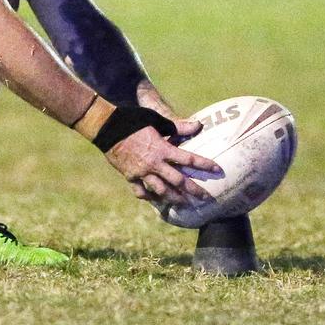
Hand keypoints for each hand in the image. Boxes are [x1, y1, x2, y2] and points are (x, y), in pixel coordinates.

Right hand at [104, 119, 221, 205]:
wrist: (106, 128)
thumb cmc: (132, 120)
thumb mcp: (156, 120)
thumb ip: (178, 126)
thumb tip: (198, 125)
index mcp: (162, 149)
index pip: (188, 159)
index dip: (204, 164)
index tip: (217, 170)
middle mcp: (154, 164)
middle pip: (178, 181)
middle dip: (194, 190)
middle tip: (206, 198)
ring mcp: (141, 172)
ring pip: (161, 191)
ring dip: (175, 198)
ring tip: (185, 204)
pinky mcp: (129, 176)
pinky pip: (141, 191)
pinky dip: (149, 197)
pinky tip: (155, 200)